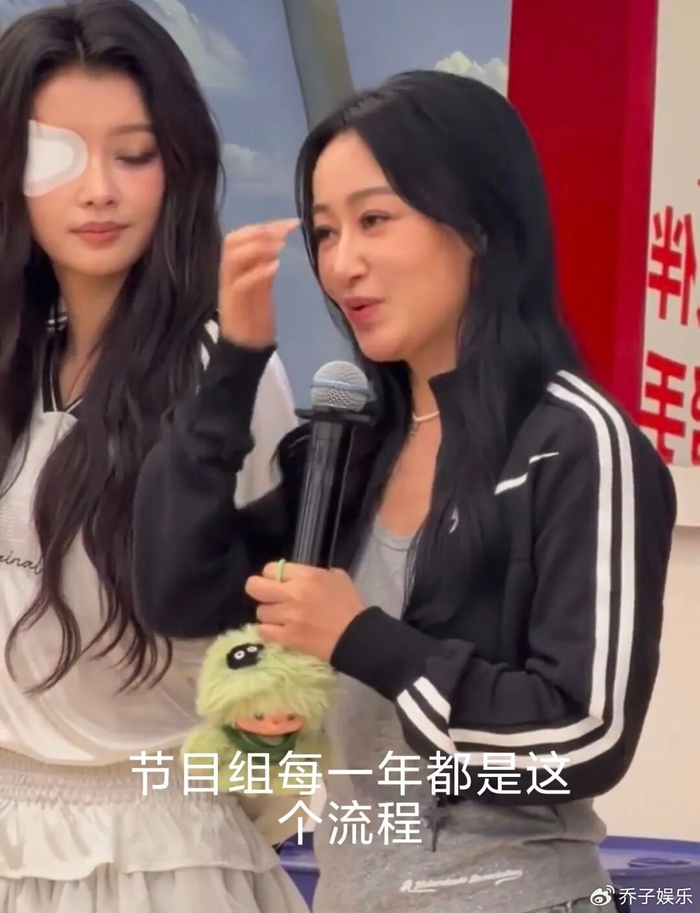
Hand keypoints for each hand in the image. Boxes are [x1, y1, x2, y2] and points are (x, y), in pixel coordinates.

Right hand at [218, 218, 298, 348]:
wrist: (246, 350)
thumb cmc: (254, 319)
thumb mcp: (262, 288)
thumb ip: (264, 268)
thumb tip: (275, 244)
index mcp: (233, 268)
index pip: (240, 237)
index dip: (263, 226)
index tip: (289, 223)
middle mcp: (228, 275)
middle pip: (232, 241)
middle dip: (259, 231)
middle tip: (284, 232)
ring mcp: (228, 289)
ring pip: (232, 258)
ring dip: (257, 247)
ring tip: (280, 246)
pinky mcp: (234, 306)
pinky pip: (241, 284)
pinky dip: (258, 272)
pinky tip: (275, 266)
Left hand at [245, 562, 365, 661]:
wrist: (356, 636)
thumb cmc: (349, 605)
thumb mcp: (337, 577)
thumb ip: (314, 572)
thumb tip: (298, 576)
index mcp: (306, 576)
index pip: (270, 569)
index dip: (272, 575)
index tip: (278, 582)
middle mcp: (293, 593)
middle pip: (255, 587)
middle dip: (259, 590)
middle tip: (268, 597)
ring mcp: (288, 616)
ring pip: (260, 611)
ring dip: (269, 614)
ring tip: (281, 618)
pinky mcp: (287, 637)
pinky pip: (264, 631)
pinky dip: (270, 630)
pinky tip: (280, 630)